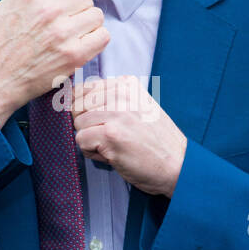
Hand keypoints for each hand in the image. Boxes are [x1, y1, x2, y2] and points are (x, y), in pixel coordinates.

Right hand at [0, 0, 109, 128]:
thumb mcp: (8, 5)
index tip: (69, 3)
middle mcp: (48, 9)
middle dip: (79, 10)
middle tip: (68, 24)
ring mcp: (62, 33)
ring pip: (96, 16)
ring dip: (88, 25)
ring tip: (74, 35)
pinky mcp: (73, 55)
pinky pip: (102, 36)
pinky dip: (96, 40)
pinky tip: (82, 45)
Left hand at [72, 75, 186, 196]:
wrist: (178, 165)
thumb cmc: (155, 142)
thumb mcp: (137, 108)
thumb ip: (110, 100)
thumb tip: (70, 99)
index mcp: (127, 84)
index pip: (83, 89)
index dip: (86, 111)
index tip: (104, 124)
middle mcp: (121, 93)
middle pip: (76, 105)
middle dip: (87, 125)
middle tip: (111, 137)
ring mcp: (116, 112)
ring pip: (77, 124)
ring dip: (91, 140)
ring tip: (114, 146)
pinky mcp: (111, 134)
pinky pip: (81, 141)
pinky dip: (92, 153)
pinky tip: (113, 155)